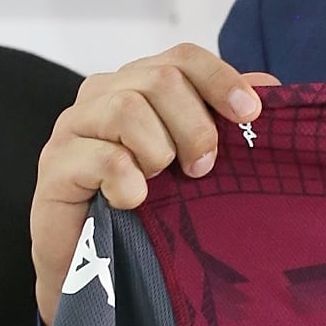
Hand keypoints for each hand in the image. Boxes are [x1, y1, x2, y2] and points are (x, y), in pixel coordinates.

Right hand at [33, 44, 278, 325]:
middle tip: (202, 169)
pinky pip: (104, 158)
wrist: (93, 268)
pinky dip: (129, 182)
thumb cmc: (150, 210)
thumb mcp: (195, 162)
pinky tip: (134, 201)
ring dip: (159, 152)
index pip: (182, 57)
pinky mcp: (56, 164)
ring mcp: (74, 126)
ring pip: (128, 108)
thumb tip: (270, 84)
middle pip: (160, 78)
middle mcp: (103, 94)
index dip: (220, 79)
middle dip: (195, 127)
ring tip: (160, 183)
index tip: (250, 115)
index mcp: (139, 84)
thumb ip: (225, 120)